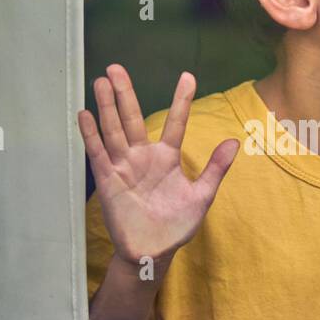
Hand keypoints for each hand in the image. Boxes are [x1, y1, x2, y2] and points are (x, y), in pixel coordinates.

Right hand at [78, 66, 239, 266]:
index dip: (181, 100)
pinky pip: (98, 153)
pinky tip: (85, 114)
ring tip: (101, 81)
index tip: (188, 76)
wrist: (153, 252)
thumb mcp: (201, 196)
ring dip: (107, 106)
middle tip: (116, 68)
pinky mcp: (108, 180)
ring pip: (114, 130)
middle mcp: (143, 156)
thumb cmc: (177, 225)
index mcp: (167, 157)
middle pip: (132, 118)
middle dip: (124, 93)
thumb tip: (234, 142)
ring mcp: (124, 166)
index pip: (175, 122)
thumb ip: (216, 169)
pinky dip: (91, 135)